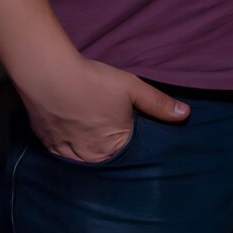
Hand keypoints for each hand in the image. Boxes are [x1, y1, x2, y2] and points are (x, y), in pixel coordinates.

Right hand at [22, 53, 188, 162]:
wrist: (48, 74)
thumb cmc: (92, 80)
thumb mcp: (132, 88)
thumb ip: (159, 104)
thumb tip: (185, 114)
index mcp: (115, 148)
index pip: (129, 154)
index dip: (129, 141)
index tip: (125, 128)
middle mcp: (91, 157)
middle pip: (105, 158)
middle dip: (108, 148)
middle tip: (104, 127)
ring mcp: (67, 153)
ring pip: (82, 158)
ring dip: (86, 148)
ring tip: (88, 129)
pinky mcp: (47, 145)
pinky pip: (62, 153)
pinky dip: (67, 145)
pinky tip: (69, 130)